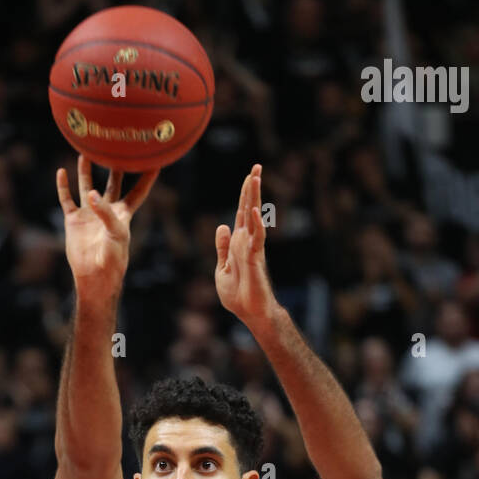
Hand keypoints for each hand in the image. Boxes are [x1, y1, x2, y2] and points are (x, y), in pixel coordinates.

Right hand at [56, 155, 157, 301]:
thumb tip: (91, 193)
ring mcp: (89, 214)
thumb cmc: (112, 259)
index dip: (147, 178)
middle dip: (115, 166)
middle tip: (116, 145)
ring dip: (86, 170)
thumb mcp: (114, 233)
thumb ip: (105, 212)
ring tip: (85, 152)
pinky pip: (67, 199)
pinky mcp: (74, 220)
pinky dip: (63, 186)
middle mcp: (107, 210)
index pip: (138, 192)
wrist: (94, 276)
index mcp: (123, 215)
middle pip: (113, 183)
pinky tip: (61, 172)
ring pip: (87, 186)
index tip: (156, 160)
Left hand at [215, 164, 279, 330]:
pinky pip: (257, 238)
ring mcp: (252, 247)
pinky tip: (253, 211)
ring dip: (254, 197)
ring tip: (256, 177)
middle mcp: (246, 241)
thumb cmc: (238, 294)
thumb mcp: (222, 268)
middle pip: (248, 208)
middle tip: (256, 166)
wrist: (249, 312)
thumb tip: (221, 226)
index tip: (249, 176)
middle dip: (251, 188)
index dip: (244, 195)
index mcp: (238, 242)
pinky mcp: (255, 258)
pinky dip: (256, 224)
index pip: (240, 213)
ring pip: (253, 217)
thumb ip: (222, 248)